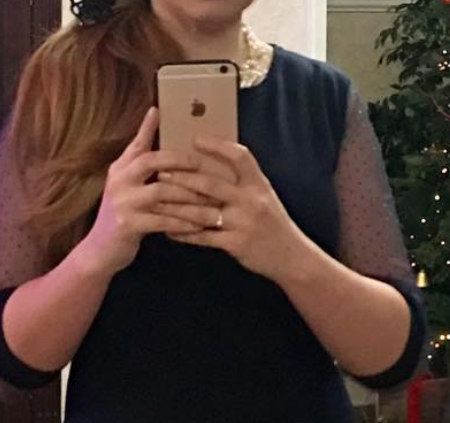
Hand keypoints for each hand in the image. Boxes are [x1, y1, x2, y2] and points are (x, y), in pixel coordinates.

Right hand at [80, 108, 219, 277]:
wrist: (100, 251)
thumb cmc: (122, 220)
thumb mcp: (127, 191)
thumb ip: (140, 173)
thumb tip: (160, 155)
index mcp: (120, 170)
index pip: (136, 144)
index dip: (147, 128)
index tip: (159, 111)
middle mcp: (119, 181)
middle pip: (152, 161)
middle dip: (180, 160)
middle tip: (204, 164)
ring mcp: (123, 202)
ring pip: (162, 192)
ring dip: (189, 197)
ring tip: (211, 201)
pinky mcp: (128, 225)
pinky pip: (162, 221)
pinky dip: (183, 223)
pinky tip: (199, 225)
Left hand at [156, 136, 308, 283]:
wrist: (291, 257)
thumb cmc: (274, 225)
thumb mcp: (265, 197)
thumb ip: (243, 183)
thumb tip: (214, 166)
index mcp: (258, 185)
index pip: (239, 157)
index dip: (218, 146)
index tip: (196, 139)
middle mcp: (251, 201)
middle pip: (211, 183)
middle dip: (184, 177)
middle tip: (163, 170)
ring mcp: (243, 223)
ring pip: (202, 212)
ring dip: (177, 206)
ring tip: (158, 199)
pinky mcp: (236, 244)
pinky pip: (203, 237)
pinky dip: (184, 234)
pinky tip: (169, 230)